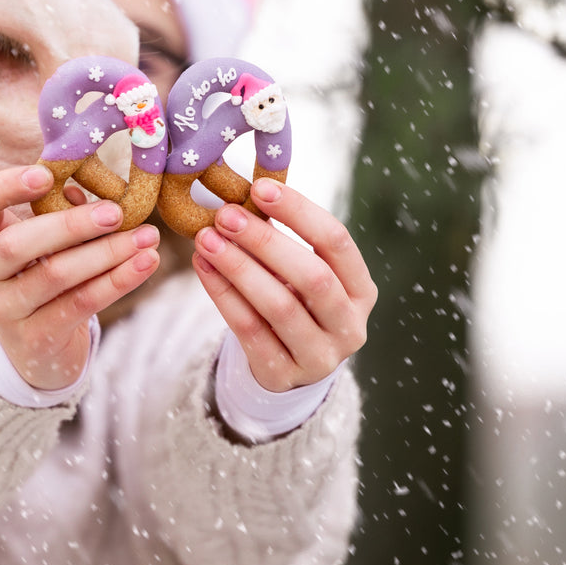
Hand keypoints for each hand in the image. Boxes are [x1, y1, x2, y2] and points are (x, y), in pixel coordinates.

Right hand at [0, 165, 160, 389]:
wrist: (39, 349)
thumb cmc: (43, 275)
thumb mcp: (43, 242)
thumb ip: (57, 212)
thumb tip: (84, 190)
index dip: (4, 186)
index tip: (46, 174)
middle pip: (16, 244)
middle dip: (70, 225)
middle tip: (117, 213)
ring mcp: (6, 309)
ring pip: (55, 275)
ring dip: (107, 253)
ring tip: (147, 237)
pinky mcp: (37, 338)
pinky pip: (81, 303)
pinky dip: (118, 280)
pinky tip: (146, 263)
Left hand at [192, 178, 375, 391]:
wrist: (287, 366)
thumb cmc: (294, 302)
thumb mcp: (299, 272)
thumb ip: (282, 236)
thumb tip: (245, 191)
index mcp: (362, 290)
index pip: (337, 242)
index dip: (299, 212)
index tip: (260, 188)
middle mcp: (349, 326)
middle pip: (313, 277)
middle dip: (266, 241)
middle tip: (226, 215)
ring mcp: (320, 357)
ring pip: (279, 306)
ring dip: (238, 268)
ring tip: (206, 240)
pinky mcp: (284, 376)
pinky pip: (249, 331)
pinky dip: (223, 295)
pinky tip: (202, 267)